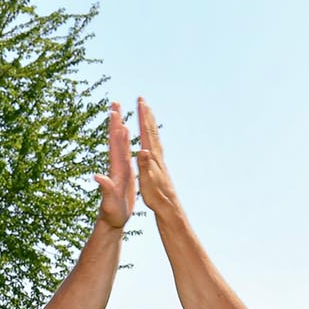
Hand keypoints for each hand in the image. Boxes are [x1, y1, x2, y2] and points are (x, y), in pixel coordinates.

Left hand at [95, 101, 134, 230]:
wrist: (112, 221)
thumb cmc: (111, 214)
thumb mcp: (109, 202)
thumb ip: (105, 189)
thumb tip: (97, 177)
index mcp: (115, 170)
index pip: (115, 146)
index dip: (115, 130)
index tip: (115, 113)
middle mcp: (116, 166)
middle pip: (115, 140)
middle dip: (115, 121)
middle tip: (114, 102)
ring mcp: (119, 169)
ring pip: (120, 145)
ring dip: (120, 129)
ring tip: (120, 113)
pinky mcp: (124, 174)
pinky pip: (126, 154)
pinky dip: (127, 143)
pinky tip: (127, 135)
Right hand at [135, 97, 179, 218]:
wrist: (169, 208)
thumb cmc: (156, 197)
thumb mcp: (147, 181)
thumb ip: (145, 165)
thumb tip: (143, 150)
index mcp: (153, 157)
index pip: (147, 132)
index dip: (143, 116)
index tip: (140, 101)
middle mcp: (157, 156)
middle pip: (152, 130)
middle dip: (146, 114)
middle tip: (142, 100)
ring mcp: (159, 161)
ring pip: (154, 137)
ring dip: (149, 123)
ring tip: (147, 113)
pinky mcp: (159, 167)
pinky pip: (154, 146)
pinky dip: (151, 137)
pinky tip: (151, 138)